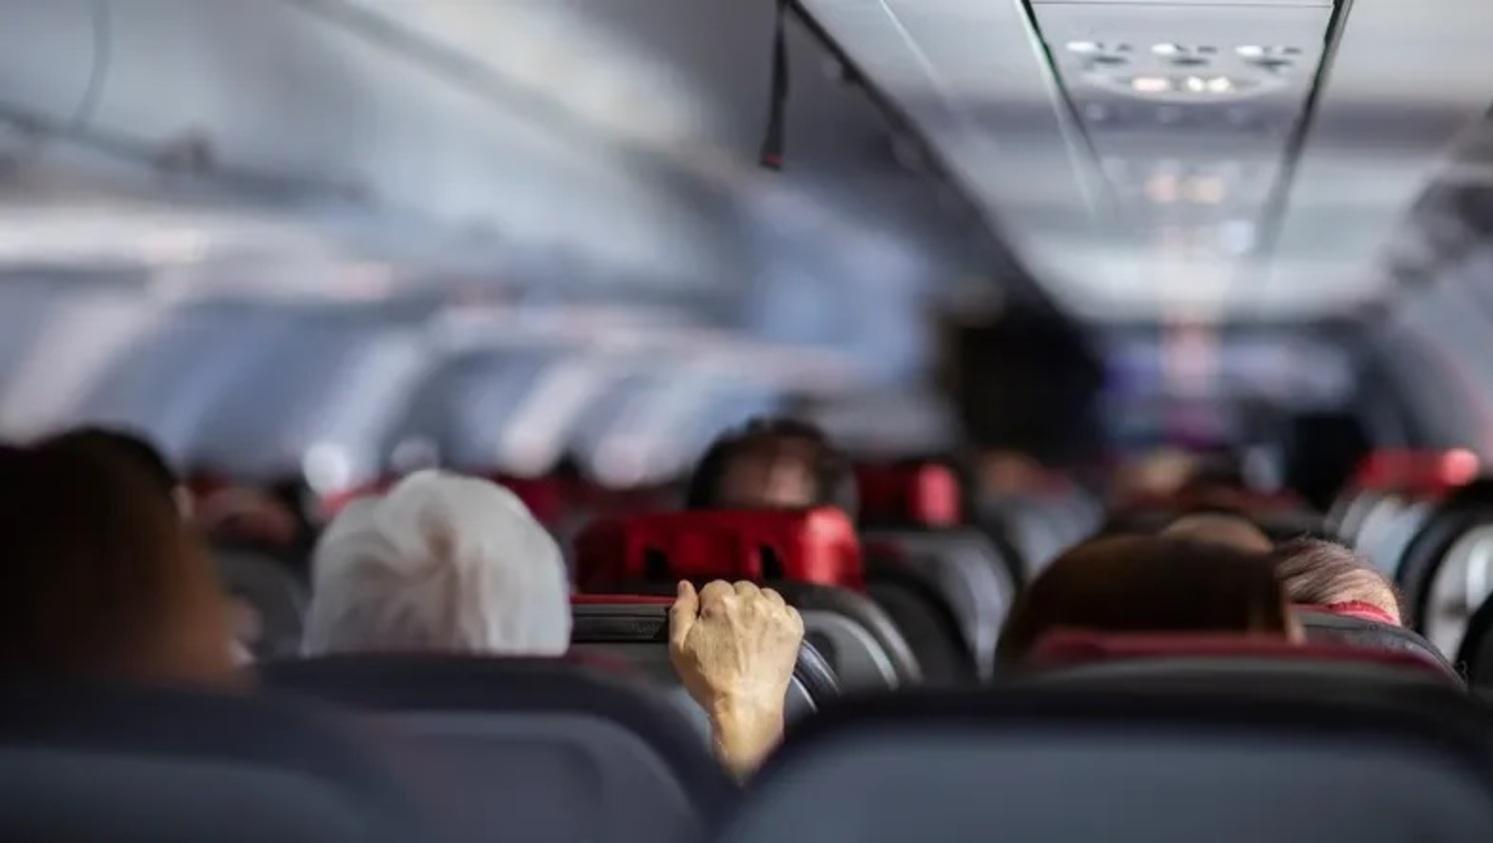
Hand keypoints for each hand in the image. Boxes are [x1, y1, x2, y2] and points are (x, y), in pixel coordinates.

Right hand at [670, 580, 803, 775]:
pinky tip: (767, 634)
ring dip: (756, 607)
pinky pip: (785, 609)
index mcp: (722, 603)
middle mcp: (751, 603)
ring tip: (749, 632)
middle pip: (740, 588)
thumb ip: (681, 611)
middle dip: (734, 604)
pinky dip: (777, 617)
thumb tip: (685, 588)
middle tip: (729, 630)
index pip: (714, 586)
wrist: (745, 708)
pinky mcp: (792, 628)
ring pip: (764, 595)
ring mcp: (775, 614)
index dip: (710, 605)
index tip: (711, 621)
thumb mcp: (679, 647)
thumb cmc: (712, 682)